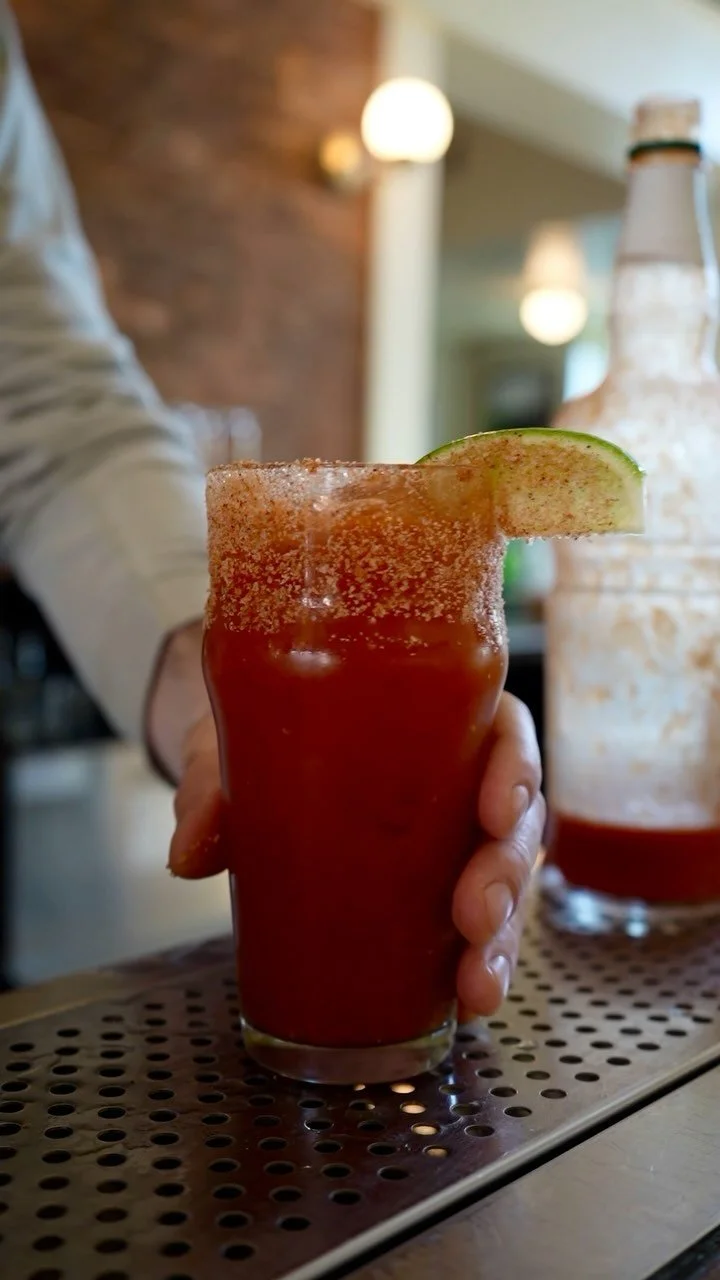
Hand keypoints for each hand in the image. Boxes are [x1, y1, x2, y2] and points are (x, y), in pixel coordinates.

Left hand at [168, 693, 544, 1015]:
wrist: (241, 758)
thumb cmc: (259, 732)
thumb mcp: (233, 745)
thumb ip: (212, 790)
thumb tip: (188, 854)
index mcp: (436, 715)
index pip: (503, 732)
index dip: (513, 772)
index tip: (495, 811)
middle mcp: (460, 776)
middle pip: (513, 821)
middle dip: (504, 874)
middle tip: (474, 917)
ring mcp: (453, 839)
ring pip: (507, 884)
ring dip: (503, 938)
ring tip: (476, 987)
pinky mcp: (436, 892)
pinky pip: (477, 927)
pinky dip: (477, 965)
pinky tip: (466, 1002)